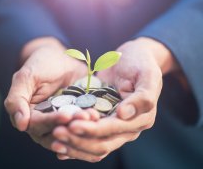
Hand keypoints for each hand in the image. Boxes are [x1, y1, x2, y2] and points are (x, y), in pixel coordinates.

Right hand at [4, 37, 85, 132]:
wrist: (61, 57)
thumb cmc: (40, 64)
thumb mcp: (26, 77)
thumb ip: (17, 99)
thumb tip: (20, 125)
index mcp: (28, 116)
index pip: (38, 125)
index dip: (52, 121)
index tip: (66, 116)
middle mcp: (44, 125)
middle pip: (55, 133)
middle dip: (70, 126)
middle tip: (84, 117)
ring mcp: (62, 123)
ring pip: (70, 132)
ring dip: (82, 128)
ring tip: (93, 116)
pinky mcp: (76, 119)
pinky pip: (82, 125)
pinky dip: (90, 124)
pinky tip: (99, 118)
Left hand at [51, 37, 176, 161]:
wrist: (133, 57)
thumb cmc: (141, 63)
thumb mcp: (148, 75)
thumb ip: (142, 97)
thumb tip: (123, 114)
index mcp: (141, 119)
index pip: (114, 130)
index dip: (93, 130)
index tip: (73, 125)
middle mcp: (127, 128)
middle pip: (101, 144)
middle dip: (78, 140)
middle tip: (57, 132)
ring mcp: (113, 126)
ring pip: (93, 145)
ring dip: (73, 144)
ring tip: (54, 140)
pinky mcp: (101, 121)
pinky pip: (88, 137)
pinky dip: (74, 143)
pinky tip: (57, 146)